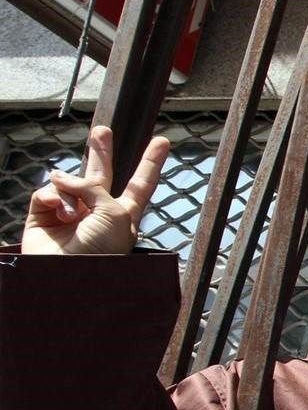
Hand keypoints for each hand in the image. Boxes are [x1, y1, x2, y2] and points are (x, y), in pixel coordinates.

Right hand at [21, 126, 169, 255]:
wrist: (67, 278)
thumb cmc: (101, 251)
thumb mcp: (116, 214)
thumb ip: (95, 187)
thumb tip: (61, 178)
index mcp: (124, 215)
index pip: (141, 184)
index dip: (150, 163)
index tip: (161, 142)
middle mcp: (97, 213)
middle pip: (101, 175)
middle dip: (101, 153)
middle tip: (102, 131)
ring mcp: (69, 215)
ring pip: (69, 182)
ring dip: (71, 190)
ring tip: (72, 214)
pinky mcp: (43, 217)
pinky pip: (47, 193)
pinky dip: (53, 198)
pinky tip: (58, 213)